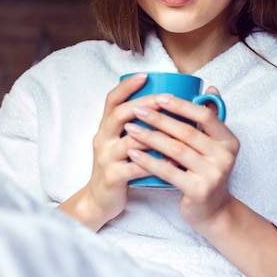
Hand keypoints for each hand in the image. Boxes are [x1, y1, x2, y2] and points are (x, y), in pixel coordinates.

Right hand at [60, 73, 158, 229]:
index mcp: (106, 127)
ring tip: (175, 127)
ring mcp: (106, 158)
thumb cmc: (120, 167)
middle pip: (120, 115)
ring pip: (130, 141)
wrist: (100, 201)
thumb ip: (140, 126)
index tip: (145, 75)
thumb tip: (169, 106)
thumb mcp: (124, 143)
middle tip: (166, 99)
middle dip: (144, 105)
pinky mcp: (113, 177)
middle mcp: (102, 139)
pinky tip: (171, 159)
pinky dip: (155, 163)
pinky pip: (136, 168)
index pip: (111, 100)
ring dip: (154, 134)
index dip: (126, 86)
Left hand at [124, 86, 239, 229]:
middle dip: (159, 119)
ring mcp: (212, 175)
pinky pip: (168, 171)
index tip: (159, 97)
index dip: (181, 105)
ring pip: (176, 150)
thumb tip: (211, 89)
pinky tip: (133, 152)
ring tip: (130, 128)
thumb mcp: (214, 146)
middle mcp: (224, 156)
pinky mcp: (198, 191)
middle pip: (187, 132)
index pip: (205, 116)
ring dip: (150, 137)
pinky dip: (149, 161)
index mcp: (228, 141)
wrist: (213, 211)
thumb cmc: (207, 172)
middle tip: (137, 110)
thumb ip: (211, 120)